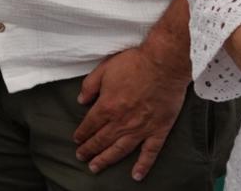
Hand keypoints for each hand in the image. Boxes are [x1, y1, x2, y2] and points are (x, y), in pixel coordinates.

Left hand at [73, 44, 188, 178]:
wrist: (164, 65)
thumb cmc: (134, 64)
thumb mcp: (103, 69)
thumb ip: (90, 86)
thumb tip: (80, 100)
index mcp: (107, 106)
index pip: (90, 125)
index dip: (82, 134)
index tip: (76, 140)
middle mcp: (122, 122)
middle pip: (102, 140)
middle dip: (89, 150)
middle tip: (81, 158)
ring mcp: (141, 128)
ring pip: (120, 150)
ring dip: (106, 160)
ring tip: (96, 168)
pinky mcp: (159, 130)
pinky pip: (150, 152)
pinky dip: (143, 165)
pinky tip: (136, 175)